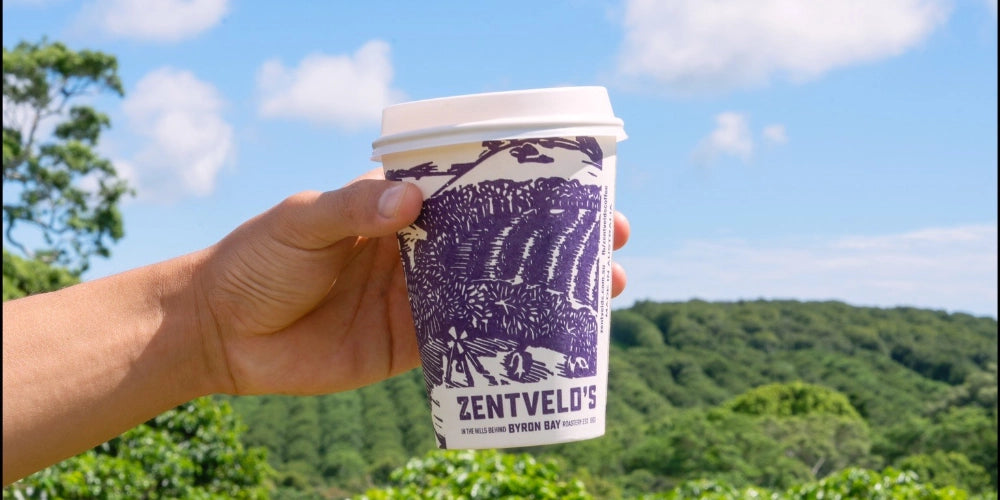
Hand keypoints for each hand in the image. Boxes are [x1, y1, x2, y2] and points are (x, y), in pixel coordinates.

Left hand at [196, 168, 629, 395]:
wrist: (223, 333)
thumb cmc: (258, 260)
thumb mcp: (301, 223)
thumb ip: (351, 211)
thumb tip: (409, 201)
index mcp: (399, 208)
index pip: (475, 190)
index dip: (526, 188)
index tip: (577, 186)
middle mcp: (419, 250)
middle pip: (502, 242)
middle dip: (557, 242)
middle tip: (612, 242)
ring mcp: (420, 299)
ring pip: (497, 292)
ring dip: (548, 293)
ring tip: (604, 294)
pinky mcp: (411, 346)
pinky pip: (469, 342)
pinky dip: (509, 342)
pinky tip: (552, 344)